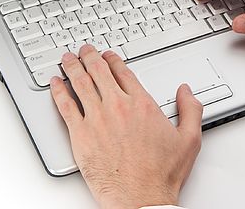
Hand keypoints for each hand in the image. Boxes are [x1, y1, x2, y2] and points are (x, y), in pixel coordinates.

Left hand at [49, 45, 202, 208]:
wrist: (140, 197)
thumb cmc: (161, 174)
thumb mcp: (189, 139)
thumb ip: (190, 110)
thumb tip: (186, 91)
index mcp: (142, 104)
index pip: (123, 72)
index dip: (113, 60)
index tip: (108, 56)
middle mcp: (118, 107)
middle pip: (99, 72)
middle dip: (90, 57)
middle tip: (84, 50)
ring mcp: (97, 119)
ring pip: (80, 84)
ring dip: (72, 67)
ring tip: (67, 58)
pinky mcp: (80, 135)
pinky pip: (65, 106)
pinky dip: (58, 91)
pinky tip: (55, 83)